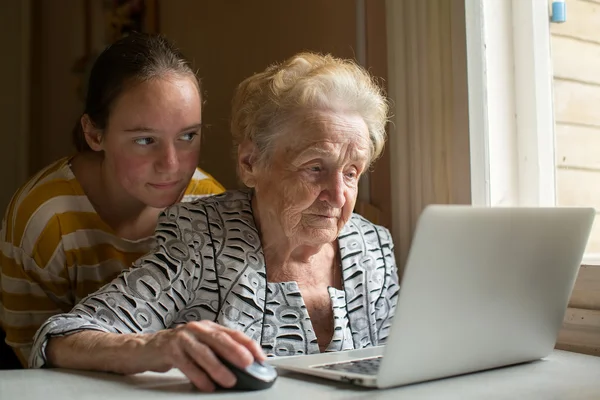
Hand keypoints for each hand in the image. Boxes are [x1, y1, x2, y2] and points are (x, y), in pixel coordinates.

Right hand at [139, 321, 265, 391]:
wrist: (145, 349)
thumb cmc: (178, 348)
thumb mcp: (200, 346)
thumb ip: (218, 353)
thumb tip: (243, 367)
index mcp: (208, 327)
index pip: (233, 333)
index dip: (248, 345)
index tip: (261, 357)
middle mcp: (197, 329)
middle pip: (219, 339)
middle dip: (236, 351)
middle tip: (248, 363)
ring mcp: (182, 338)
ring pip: (203, 352)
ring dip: (218, 367)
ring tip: (230, 380)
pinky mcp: (169, 349)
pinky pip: (186, 364)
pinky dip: (198, 376)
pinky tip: (207, 385)